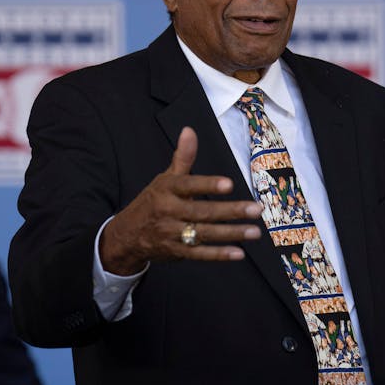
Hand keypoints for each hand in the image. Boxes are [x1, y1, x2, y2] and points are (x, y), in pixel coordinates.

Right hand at [100, 126, 262, 274]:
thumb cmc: (154, 201)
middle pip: (202, 212)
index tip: (229, 184)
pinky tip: (239, 252)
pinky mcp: (175, 251)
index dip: (208, 185)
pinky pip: (199, 254)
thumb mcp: (165, 178)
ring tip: (255, 231)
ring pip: (204, 233)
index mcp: (166, 189)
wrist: (127, 234)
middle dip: (231, 211)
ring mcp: (171, 233)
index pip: (189, 185)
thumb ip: (183, 157)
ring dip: (231, 233)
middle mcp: (168, 211)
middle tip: (256, 209)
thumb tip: (189, 130)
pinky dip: (219, 254)